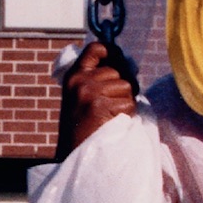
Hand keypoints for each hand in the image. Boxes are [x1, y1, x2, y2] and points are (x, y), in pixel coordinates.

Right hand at [56, 39, 138, 158]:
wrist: (74, 154)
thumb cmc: (81, 128)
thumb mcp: (80, 97)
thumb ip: (96, 79)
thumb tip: (128, 65)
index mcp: (74, 76)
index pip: (95, 48)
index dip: (112, 51)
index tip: (118, 61)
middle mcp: (80, 81)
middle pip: (118, 71)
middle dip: (122, 87)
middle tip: (112, 105)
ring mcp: (89, 92)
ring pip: (126, 87)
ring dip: (124, 103)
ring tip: (110, 116)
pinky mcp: (100, 106)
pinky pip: (128, 104)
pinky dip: (126, 115)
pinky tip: (112, 123)